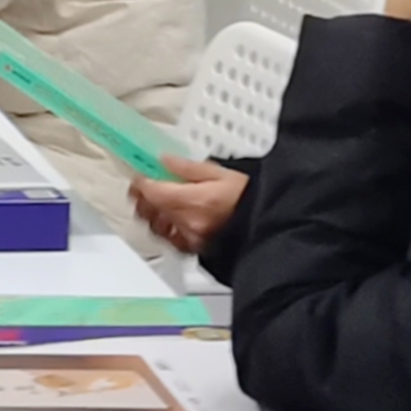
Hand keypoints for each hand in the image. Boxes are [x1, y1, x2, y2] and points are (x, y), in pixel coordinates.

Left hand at [131, 156, 249, 255]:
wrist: (268, 223)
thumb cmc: (249, 199)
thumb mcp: (221, 173)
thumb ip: (188, 167)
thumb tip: (166, 160)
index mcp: (193, 200)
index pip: (152, 191)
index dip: (142, 181)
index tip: (142, 173)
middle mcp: (189, 222)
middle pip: (149, 210)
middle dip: (141, 196)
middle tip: (143, 185)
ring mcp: (191, 238)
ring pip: (155, 227)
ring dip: (150, 214)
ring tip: (154, 202)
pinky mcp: (196, 250)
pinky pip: (170, 241)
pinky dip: (165, 230)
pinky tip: (169, 221)